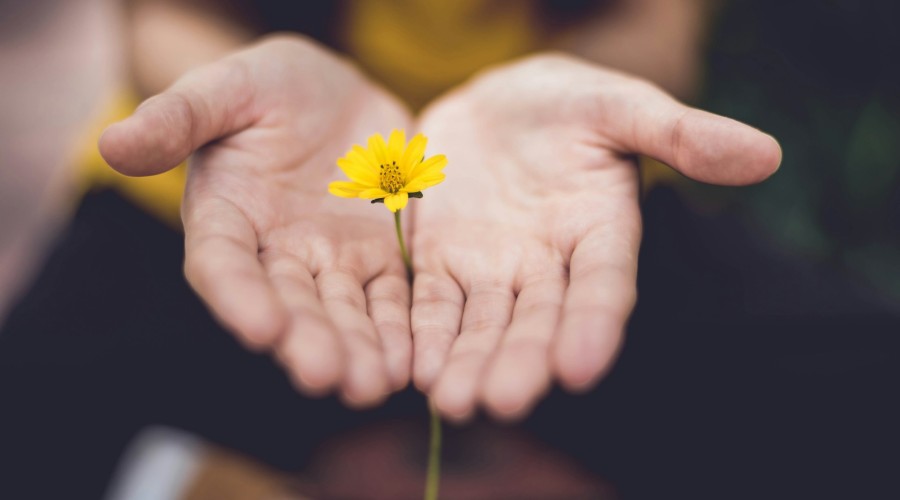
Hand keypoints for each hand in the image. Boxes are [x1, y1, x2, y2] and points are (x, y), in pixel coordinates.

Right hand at [100, 35, 412, 406]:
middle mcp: (275, 253)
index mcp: (226, 217)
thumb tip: (112, 143)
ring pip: (343, 312)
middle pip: (289, 304)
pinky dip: (400, 330)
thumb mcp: (226, 88)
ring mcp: (330, 260)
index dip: (239, 296)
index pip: (223, 264)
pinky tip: (411, 361)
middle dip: (307, 340)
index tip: (261, 328)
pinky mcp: (379, 257)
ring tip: (373, 384)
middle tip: (327, 376)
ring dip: (358, 349)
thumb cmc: (268, 86)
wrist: (334, 93)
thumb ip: (178, 117)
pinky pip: (391, 298)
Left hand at [410, 54, 780, 420]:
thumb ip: (680, 133)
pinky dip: (425, 334)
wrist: (496, 103)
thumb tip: (766, 155)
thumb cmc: (568, 103)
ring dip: (468, 362)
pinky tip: (415, 368)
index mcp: (600, 232)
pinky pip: (432, 303)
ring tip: (453, 402)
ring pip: (483, 324)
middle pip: (537, 320)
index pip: (603, 286)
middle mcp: (549, 265)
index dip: (594, 325)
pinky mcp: (442, 262)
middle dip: (521, 361)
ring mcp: (493, 268)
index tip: (581, 367)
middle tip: (503, 401)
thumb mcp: (620, 106)